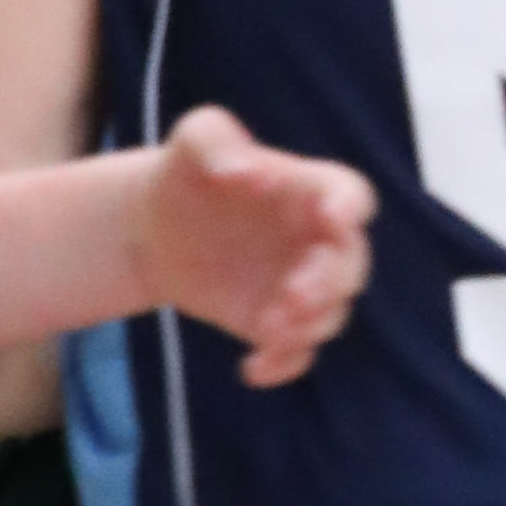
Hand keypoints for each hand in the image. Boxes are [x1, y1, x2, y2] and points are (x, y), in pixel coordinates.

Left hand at [142, 107, 373, 386]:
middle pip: (351, 264)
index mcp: (307, 188)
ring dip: (309, 327)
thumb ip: (219, 141)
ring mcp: (298, 283)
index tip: (333, 219)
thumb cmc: (185, 171)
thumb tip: (250, 172)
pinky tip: (251, 368)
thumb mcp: (195, 138)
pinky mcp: (275, 321)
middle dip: (331, 284)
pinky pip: (299, 352)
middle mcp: (314, 238)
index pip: (350, 195)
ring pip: (331, 314)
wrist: (155, 227)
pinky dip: (285, 365)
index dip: (350, 208)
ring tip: (267, 329)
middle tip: (293, 297)